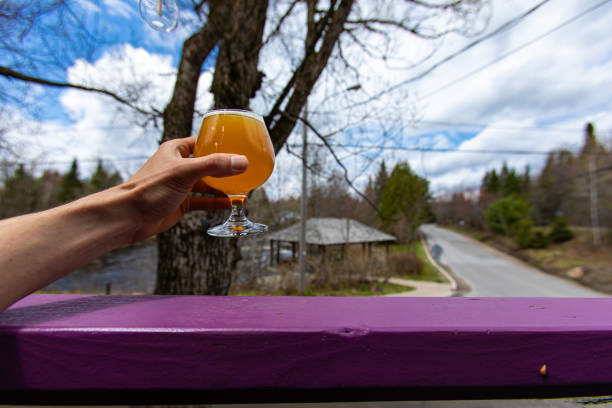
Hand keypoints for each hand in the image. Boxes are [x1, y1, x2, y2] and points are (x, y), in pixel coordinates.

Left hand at [123, 135, 247, 241]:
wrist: (128, 217)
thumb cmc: (149, 188)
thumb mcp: (184, 172)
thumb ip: (214, 166)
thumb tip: (242, 162)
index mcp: (175, 150)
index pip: (202, 141)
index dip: (219, 142)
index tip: (239, 145)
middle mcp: (178, 166)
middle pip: (207, 163)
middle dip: (225, 167)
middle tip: (245, 168)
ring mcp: (179, 186)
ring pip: (207, 183)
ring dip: (223, 186)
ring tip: (243, 186)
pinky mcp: (180, 203)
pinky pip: (203, 200)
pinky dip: (216, 201)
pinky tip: (231, 203)